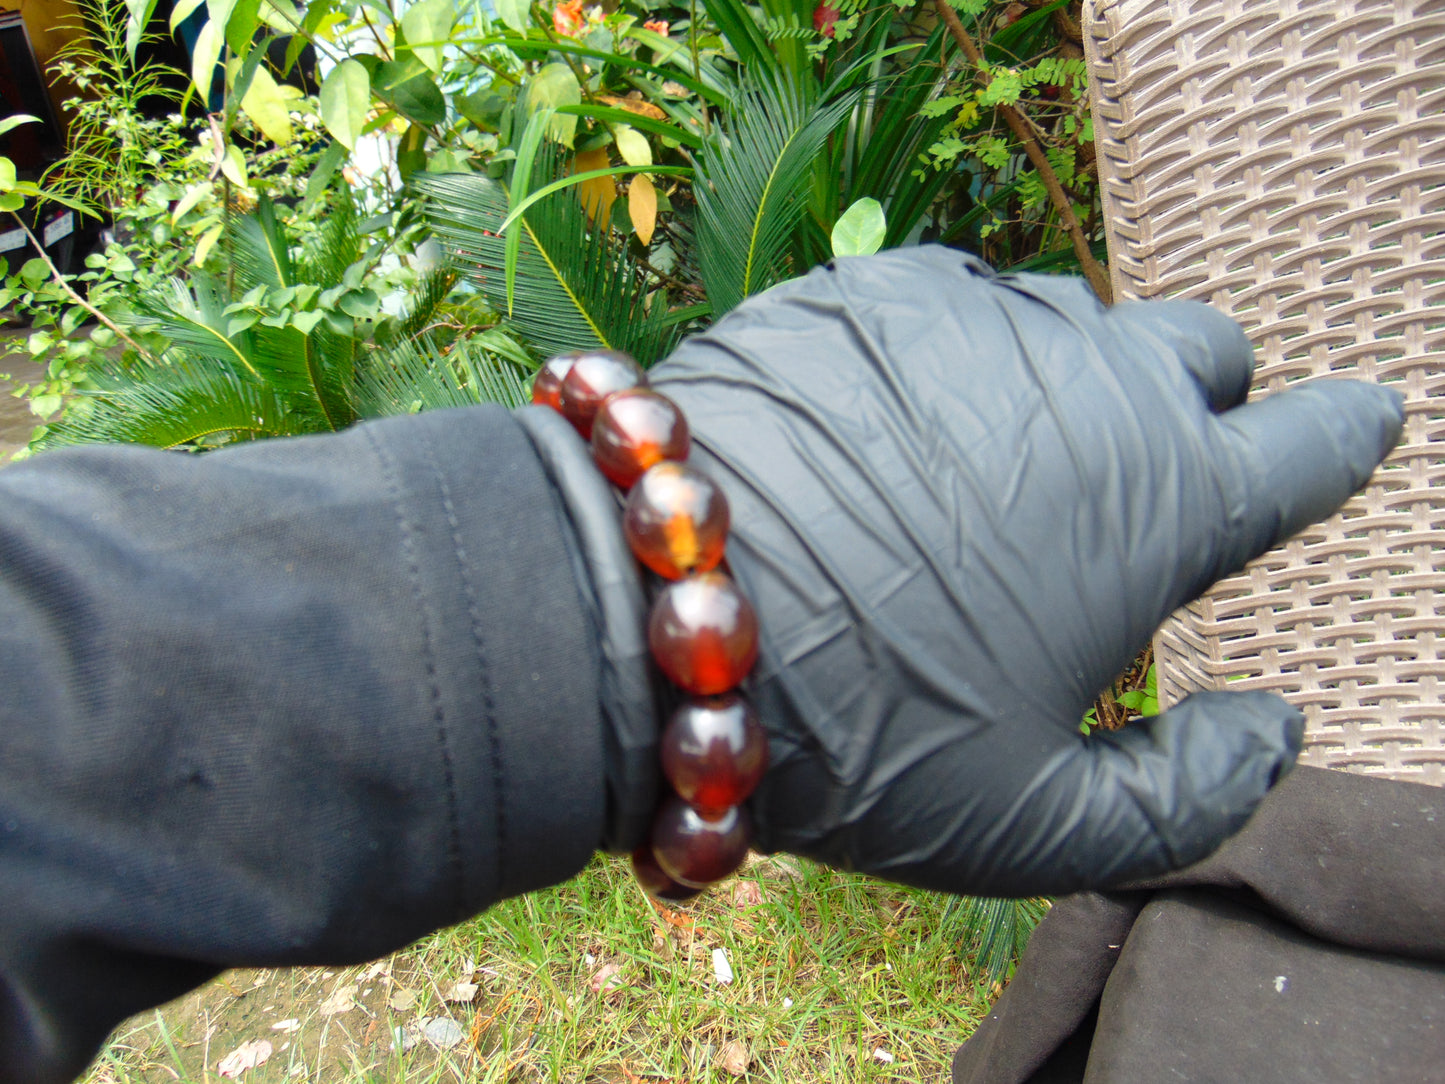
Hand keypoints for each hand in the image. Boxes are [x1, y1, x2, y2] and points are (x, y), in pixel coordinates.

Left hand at [648, 247, 1402, 896]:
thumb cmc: (860, 735)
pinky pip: (953, 299)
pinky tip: (896, 420)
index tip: (1348, 430)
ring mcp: (976, 315)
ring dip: (1063, 377)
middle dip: (1196, 401)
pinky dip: (954, 352)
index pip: (1317, 443)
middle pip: (1201, 348)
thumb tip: (1274, 727)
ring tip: (991, 463)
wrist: (655, 613)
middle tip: (1134, 471)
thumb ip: (1197, 793)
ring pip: (1071, 318)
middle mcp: (1089, 379)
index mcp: (1163, 501)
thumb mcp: (1044, 829)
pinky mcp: (868, 286)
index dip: (1341, 441)